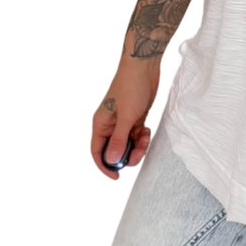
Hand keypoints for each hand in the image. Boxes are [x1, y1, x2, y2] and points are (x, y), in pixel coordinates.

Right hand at [92, 56, 158, 179]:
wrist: (144, 67)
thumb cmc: (131, 88)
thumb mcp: (126, 117)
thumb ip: (119, 140)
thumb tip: (112, 161)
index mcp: (100, 125)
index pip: (97, 152)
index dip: (105, 166)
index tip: (117, 177)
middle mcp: (109, 125)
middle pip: (115, 151)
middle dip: (128, 155)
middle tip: (140, 151)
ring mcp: (122, 122)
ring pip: (128, 145)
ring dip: (138, 146)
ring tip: (146, 136)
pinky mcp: (134, 119)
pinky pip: (136, 137)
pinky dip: (143, 138)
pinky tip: (147, 129)